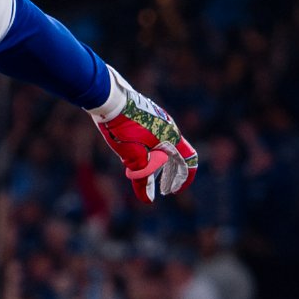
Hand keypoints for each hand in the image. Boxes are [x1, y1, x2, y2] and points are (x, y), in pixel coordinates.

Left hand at [96, 78, 201, 200]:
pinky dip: (152, 151)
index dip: (184, 179)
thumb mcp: (133, 158)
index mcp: (172, 138)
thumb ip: (142, 180)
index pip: (189, 161)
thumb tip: (148, 201)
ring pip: (165, 145)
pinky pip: (156, 136)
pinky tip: (136, 153)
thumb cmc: (123, 128)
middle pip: (177, 155)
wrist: (109, 98)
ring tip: (145, 173)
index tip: (173, 191)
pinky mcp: (148, 113)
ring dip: (160, 163)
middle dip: (170, 175)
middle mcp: (170, 127)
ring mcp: (159, 118)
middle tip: (162, 189)